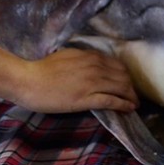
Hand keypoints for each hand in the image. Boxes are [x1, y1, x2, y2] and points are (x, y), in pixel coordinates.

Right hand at [9, 49, 138, 113]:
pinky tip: (130, 108)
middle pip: (124, 76)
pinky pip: (112, 100)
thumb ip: (84, 58)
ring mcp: (92, 83)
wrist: (28, 80)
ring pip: (121, 88)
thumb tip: (94, 61)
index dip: (125, 74)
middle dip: (131, 86)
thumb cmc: (43, 69)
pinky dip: (124, 104)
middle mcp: (96, 68)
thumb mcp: (69, 55)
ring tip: (134, 103)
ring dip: (131, 96)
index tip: (128, 81)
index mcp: (91, 57)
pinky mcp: (86, 98)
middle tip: (133, 95)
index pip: (118, 65)